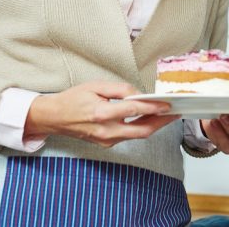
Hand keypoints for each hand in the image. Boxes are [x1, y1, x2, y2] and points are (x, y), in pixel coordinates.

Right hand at [24, 80, 179, 146]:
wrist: (54, 118)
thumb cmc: (73, 99)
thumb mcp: (95, 86)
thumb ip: (119, 89)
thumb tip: (139, 94)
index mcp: (101, 113)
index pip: (134, 110)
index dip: (153, 107)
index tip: (167, 104)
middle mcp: (105, 130)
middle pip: (142, 130)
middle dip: (161, 123)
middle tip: (175, 114)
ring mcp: (106, 140)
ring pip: (137, 135)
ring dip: (153, 125)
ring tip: (166, 114)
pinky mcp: (106, 143)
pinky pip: (128, 136)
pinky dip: (140, 127)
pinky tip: (148, 118)